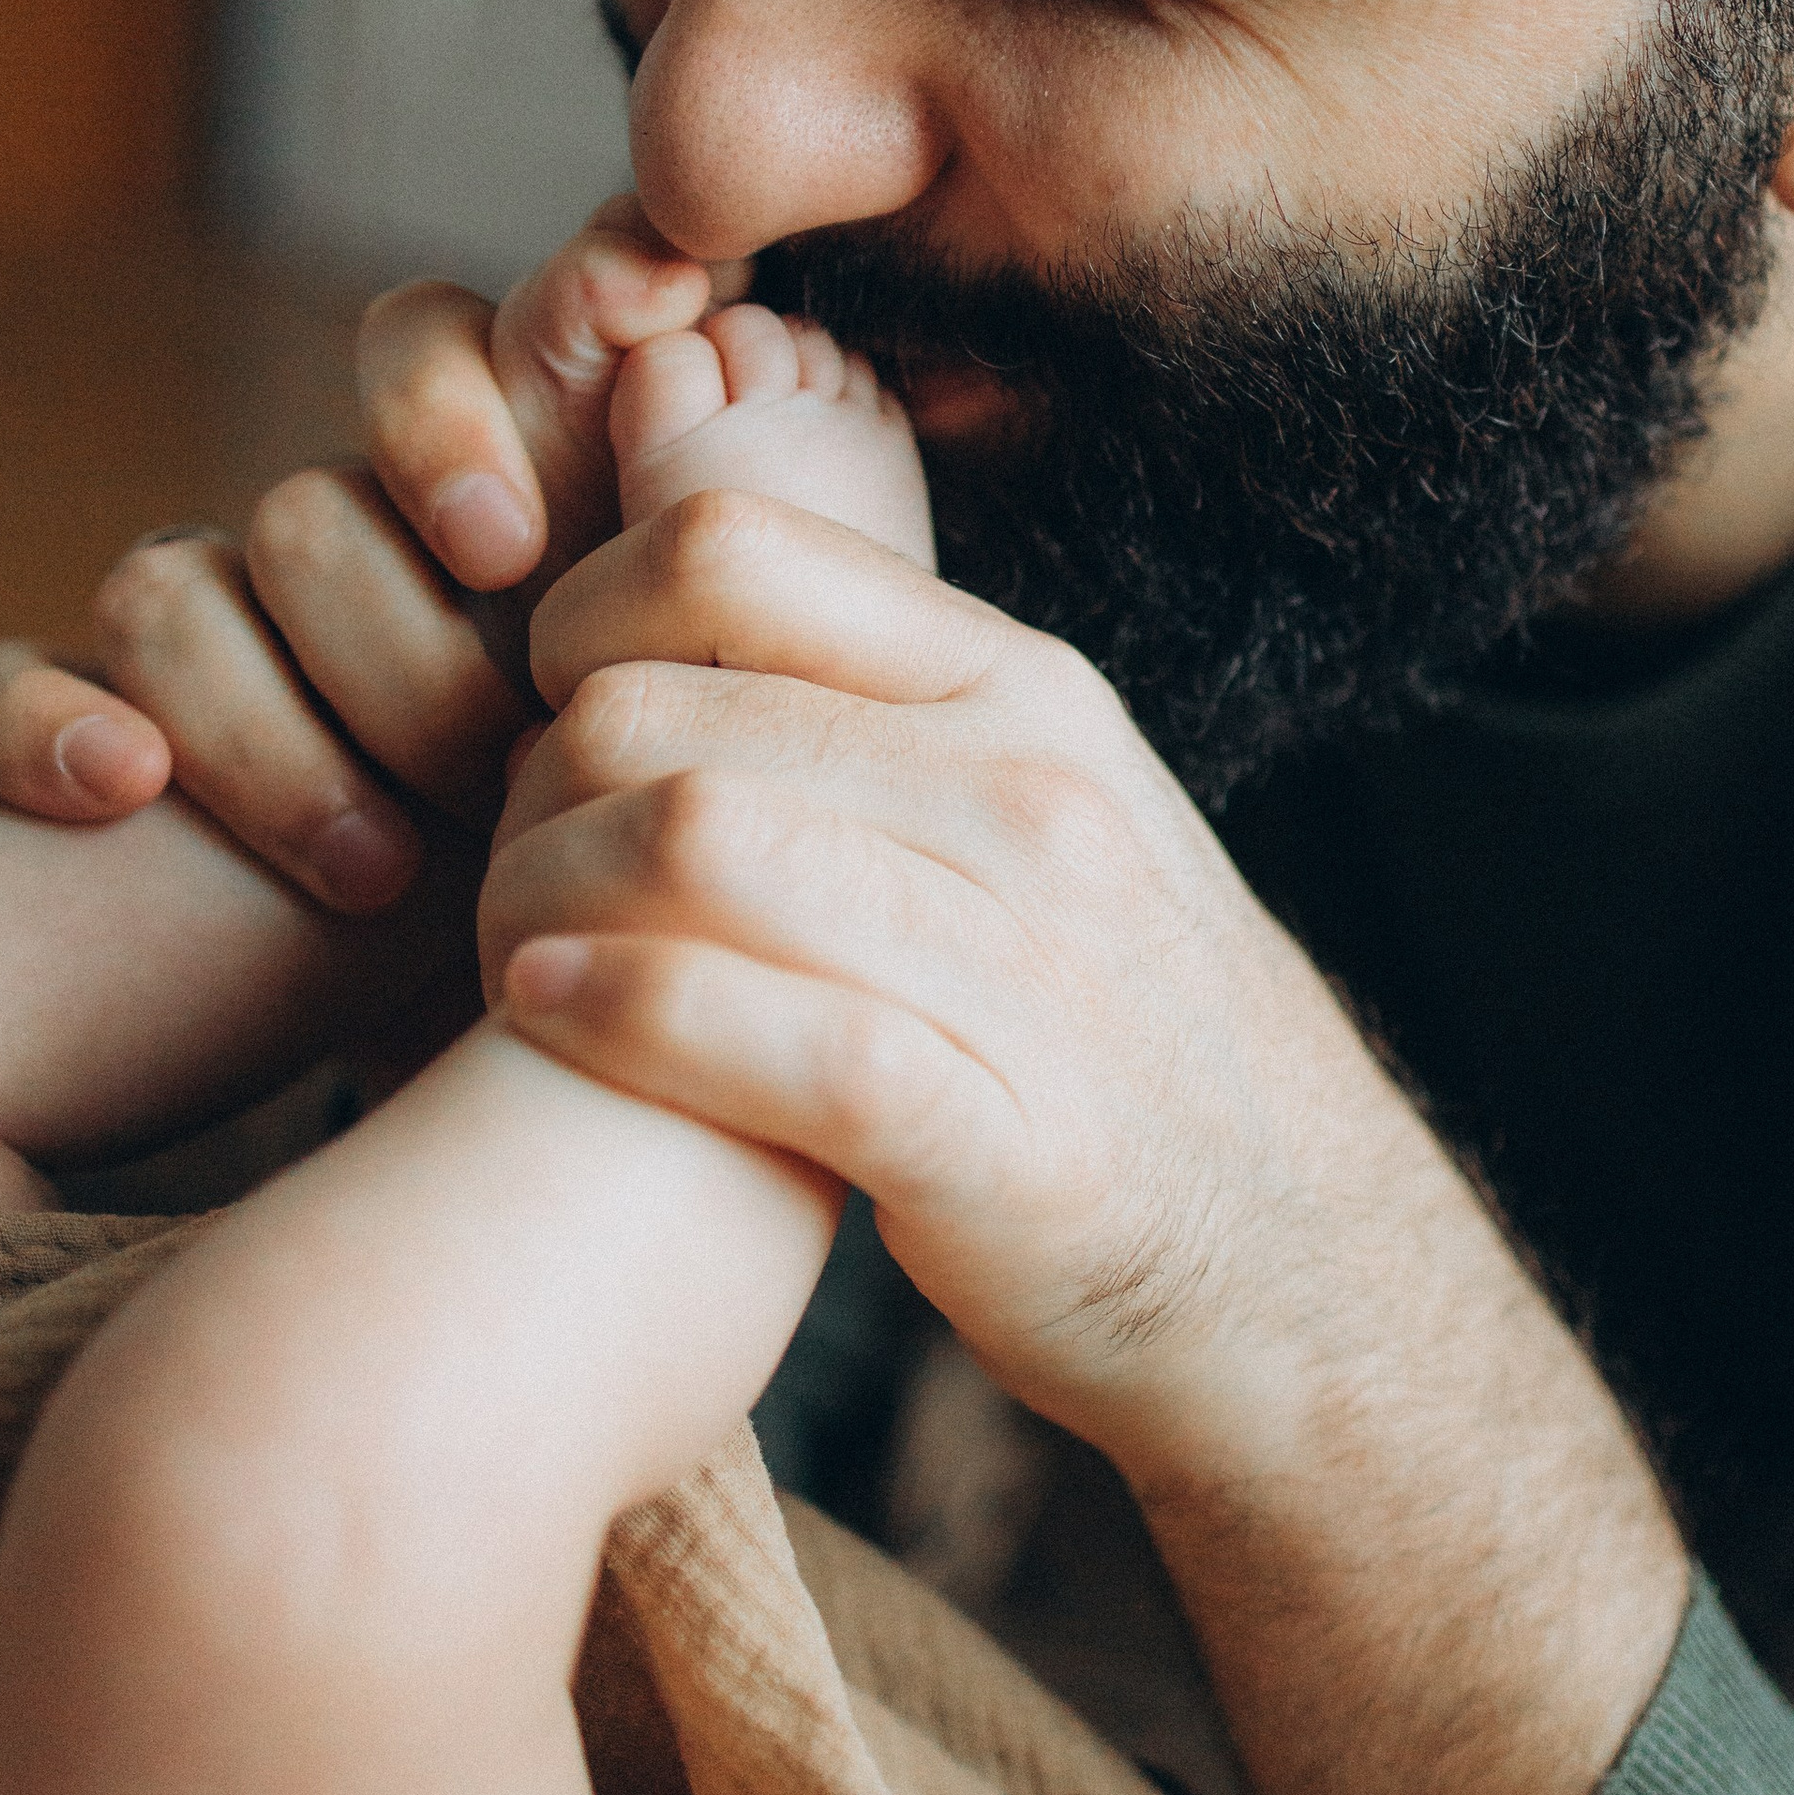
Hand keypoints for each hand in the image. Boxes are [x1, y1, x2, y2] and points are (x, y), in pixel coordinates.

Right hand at [0, 204, 724, 914]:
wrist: (529, 990)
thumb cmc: (619, 822)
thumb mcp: (664, 669)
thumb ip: (665, 488)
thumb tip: (673, 287)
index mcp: (486, 495)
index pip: (432, 344)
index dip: (449, 412)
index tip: (506, 546)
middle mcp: (337, 538)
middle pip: (312, 509)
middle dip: (406, 653)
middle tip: (501, 769)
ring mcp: (207, 635)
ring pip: (167, 590)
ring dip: (273, 740)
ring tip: (384, 870)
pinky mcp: (92, 740)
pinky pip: (16, 683)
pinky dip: (57, 725)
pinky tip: (125, 785)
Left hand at [480, 489, 1443, 1461]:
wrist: (1295, 1263)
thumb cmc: (1103, 1024)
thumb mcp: (1037, 806)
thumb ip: (874, 694)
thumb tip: (673, 531)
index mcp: (1026, 690)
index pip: (732, 548)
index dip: (580, 608)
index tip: (543, 702)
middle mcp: (1031, 799)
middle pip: (664, 708)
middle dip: (528, 784)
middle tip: (497, 862)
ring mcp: (1027, 966)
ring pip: (691, 843)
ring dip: (536, 894)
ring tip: (504, 947)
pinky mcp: (996, 1141)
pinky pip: (758, 1034)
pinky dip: (615, 1010)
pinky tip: (544, 1012)